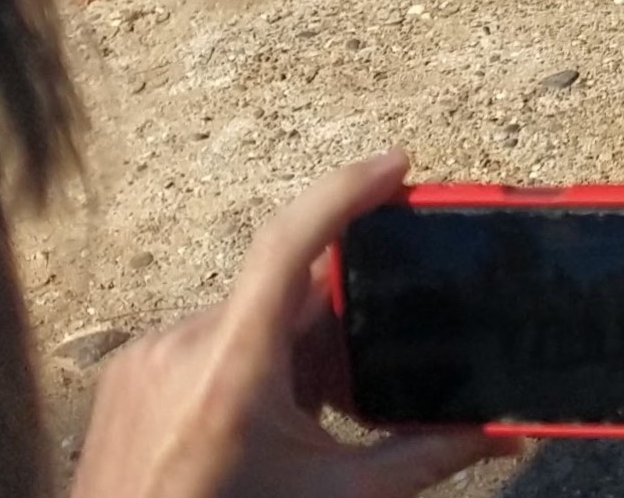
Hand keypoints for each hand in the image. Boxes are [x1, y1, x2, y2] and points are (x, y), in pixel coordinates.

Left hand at [71, 153, 508, 497]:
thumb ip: (422, 457)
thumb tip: (500, 436)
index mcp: (232, 371)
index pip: (290, 243)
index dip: (346, 191)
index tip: (396, 167)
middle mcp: (180, 349)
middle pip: (280, 293)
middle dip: (332, 317)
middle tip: (369, 360)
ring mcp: (144, 360)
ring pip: (242, 318)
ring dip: (285, 346)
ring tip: (308, 413)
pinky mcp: (123, 377)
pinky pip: (199, 342)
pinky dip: (240, 362)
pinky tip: (255, 422)